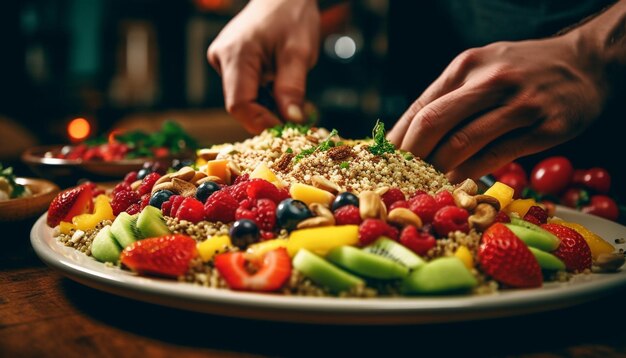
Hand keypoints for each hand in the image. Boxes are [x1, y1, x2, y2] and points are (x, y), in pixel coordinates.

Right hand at [207, 0, 319, 132]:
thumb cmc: (292, 16)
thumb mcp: (299, 52)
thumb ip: (292, 88)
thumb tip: (291, 121)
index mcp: (236, 54)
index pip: (239, 104)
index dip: (261, 122)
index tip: (286, 128)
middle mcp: (222, 58)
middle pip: (240, 104)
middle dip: (267, 115)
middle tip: (294, 116)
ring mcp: (222, 61)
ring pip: (243, 99)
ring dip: (267, 105)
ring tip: (289, 95)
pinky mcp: (228, 63)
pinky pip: (244, 89)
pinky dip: (263, 95)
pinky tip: (278, 86)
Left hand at [387, 34, 607, 182]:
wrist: (586, 63)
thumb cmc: (524, 71)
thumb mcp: (484, 69)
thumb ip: (451, 98)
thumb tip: (410, 138)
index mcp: (468, 66)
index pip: (421, 106)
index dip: (399, 138)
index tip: (384, 161)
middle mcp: (491, 80)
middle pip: (433, 123)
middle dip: (411, 155)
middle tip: (401, 177)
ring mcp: (521, 104)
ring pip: (463, 143)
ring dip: (439, 169)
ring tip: (427, 184)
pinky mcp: (547, 127)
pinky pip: (496, 156)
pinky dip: (471, 173)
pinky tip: (459, 182)